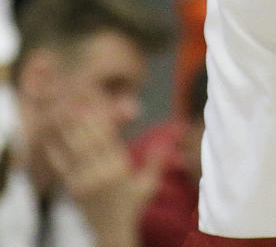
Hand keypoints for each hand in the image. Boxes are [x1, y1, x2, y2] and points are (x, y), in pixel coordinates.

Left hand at [42, 107, 167, 246]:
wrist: (111, 233)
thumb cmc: (132, 207)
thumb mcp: (148, 185)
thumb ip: (157, 162)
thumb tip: (167, 141)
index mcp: (119, 168)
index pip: (108, 137)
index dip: (100, 118)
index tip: (94, 103)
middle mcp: (102, 173)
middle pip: (89, 140)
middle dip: (83, 119)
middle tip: (76, 100)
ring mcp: (85, 182)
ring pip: (75, 150)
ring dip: (68, 131)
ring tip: (63, 113)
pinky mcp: (74, 190)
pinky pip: (63, 168)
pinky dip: (56, 153)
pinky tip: (51, 141)